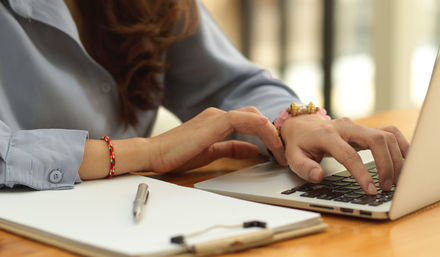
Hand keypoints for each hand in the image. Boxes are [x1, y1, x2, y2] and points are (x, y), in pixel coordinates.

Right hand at [146, 106, 286, 172]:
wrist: (155, 153)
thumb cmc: (177, 154)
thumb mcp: (211, 153)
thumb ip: (232, 149)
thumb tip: (253, 150)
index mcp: (217, 121)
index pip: (250, 121)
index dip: (267, 133)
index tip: (278, 149)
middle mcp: (219, 114)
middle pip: (255, 115)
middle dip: (273, 132)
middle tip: (283, 151)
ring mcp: (217, 116)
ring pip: (253, 116)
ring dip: (271, 132)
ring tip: (280, 150)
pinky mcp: (215, 122)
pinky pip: (244, 120)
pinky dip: (260, 127)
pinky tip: (269, 137)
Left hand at [280, 114, 408, 194]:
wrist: (302, 124)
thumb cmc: (300, 143)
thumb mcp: (293, 157)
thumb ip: (304, 167)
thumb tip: (318, 176)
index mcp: (328, 135)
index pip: (349, 154)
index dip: (362, 173)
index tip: (371, 190)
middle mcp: (347, 127)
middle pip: (376, 139)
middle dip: (387, 164)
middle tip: (388, 186)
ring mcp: (359, 125)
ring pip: (387, 135)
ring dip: (397, 157)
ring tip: (398, 180)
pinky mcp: (367, 128)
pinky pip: (390, 133)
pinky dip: (401, 146)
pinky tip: (405, 162)